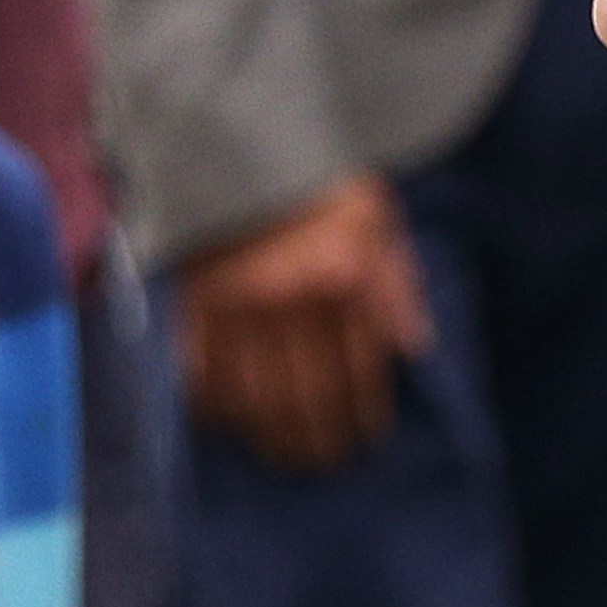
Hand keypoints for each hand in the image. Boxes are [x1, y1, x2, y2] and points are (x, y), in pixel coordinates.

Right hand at [172, 170, 432, 472]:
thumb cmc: (319, 184)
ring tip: (285, 456)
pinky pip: (201, 375)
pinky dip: (216, 408)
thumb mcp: (377, 218)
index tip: (368, 438)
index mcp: (344, 277)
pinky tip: (232, 424)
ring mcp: (236, 307)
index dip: (365, 412)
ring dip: (273, 437)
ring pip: (256, 398)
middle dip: (322, 438)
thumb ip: (397, 283)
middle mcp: (292, 300)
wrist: (241, 143)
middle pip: (309, 395)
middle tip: (327, 462)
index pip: (360, 369)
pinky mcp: (190, 307)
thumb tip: (416, 345)